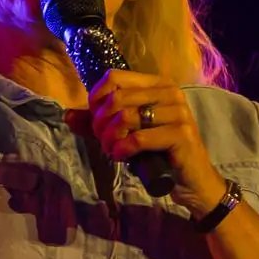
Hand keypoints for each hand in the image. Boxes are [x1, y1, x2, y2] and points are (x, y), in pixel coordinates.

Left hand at [88, 70, 227, 217]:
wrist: (191, 181)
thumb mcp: (123, 134)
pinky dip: (122, 150)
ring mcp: (178, 112)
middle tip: (103, 142)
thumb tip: (67, 115)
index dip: (96, 99)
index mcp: (157, 84)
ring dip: (110, 139)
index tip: (97, 121)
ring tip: (111, 151)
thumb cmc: (156, 153)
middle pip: (117, 98)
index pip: (114, 77)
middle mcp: (170, 92)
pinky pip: (138, 138)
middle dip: (101, 124)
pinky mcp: (181, 134)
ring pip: (126, 117)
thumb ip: (97, 123)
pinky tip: (121, 157)